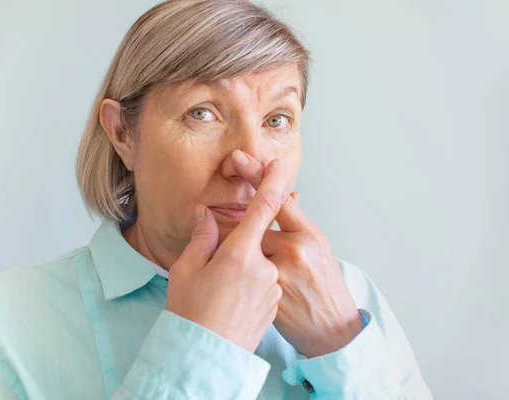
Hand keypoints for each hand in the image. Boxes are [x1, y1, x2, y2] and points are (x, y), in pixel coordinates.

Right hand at [166, 158, 288, 352]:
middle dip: (238, 244)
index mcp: (239, 254)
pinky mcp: (274, 302)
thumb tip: (206, 214)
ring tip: (219, 291)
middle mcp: (263, 268)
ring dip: (243, 266)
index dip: (272, 183)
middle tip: (215, 268)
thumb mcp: (187, 270)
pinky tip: (230, 299)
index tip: (279, 164)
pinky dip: (249, 282)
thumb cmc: (190, 313)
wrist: (206, 357)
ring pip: (258, 262)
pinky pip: (263, 280)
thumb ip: (202, 236)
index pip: (263, 208)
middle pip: (255, 239)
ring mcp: (271, 286)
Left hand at [231, 149, 363, 358]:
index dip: (257, 177)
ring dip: (230, 247)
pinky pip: (238, 274)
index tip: (239, 158)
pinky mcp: (264, 296)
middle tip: (216, 207)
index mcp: (306, 235)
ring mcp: (277, 275)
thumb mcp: (319, 246)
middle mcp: (293, 252)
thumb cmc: (325, 283)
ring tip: (224, 253)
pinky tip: (225, 273)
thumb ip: (297, 220)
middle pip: (251, 225)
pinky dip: (229, 269)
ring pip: (241, 249)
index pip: (276, 200)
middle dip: (233, 220)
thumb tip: (286, 193)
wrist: (330, 330)